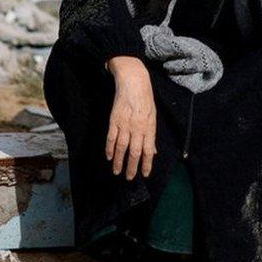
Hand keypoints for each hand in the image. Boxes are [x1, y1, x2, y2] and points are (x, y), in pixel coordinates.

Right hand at [105, 56, 156, 179]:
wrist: (134, 82)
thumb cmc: (145, 100)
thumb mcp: (153, 117)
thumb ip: (151, 136)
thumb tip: (153, 152)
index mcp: (149, 128)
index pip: (148, 150)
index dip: (146, 164)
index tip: (145, 174)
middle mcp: (138, 128)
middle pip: (134, 152)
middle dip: (132, 167)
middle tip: (129, 178)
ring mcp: (125, 124)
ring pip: (121, 147)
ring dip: (119, 161)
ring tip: (117, 171)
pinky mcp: (114, 120)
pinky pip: (111, 138)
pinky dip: (109, 148)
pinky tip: (109, 157)